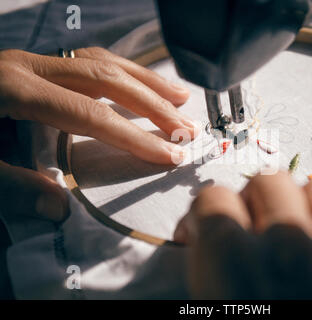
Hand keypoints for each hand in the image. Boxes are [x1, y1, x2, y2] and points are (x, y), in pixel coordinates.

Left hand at [0, 47, 195, 221]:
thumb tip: (57, 209)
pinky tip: (139, 81)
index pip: (91, 115)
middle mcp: (28, 65)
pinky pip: (88, 58)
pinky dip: (121, 69)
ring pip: (101, 61)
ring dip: (145, 80)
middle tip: (186, 128)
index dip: (134, 136)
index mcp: (13, 89)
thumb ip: (11, 186)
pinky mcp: (31, 62)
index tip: (169, 154)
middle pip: (106, 80)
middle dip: (152, 105)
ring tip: (180, 97)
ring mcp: (31, 59)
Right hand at [174, 172, 311, 298]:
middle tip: (247, 228)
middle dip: (250, 200)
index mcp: (235, 259)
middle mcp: (289, 244)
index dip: (201, 214)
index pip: (211, 198)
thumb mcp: (208, 306)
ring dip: (300, 205)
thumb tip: (202, 240)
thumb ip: (203, 264)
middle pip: (266, 180)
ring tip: (291, 231)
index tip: (201, 231)